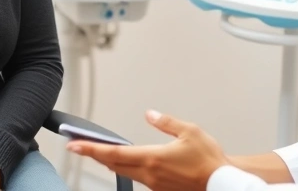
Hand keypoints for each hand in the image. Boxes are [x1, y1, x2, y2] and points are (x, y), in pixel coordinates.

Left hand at [67, 110, 228, 190]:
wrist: (222, 184)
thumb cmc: (210, 161)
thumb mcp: (190, 132)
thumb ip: (166, 122)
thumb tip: (150, 114)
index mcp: (153, 158)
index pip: (114, 153)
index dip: (91, 149)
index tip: (74, 145)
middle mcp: (149, 174)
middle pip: (113, 164)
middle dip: (94, 155)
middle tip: (77, 147)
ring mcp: (154, 184)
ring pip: (125, 171)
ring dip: (110, 161)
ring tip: (99, 152)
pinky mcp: (161, 190)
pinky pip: (138, 178)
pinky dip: (127, 168)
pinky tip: (127, 162)